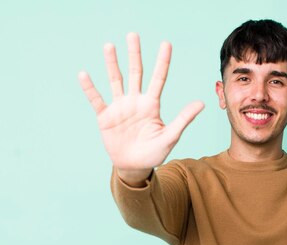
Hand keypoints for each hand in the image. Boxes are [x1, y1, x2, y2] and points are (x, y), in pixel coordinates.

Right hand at [79, 33, 203, 184]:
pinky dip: (90, 88)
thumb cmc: (154, 153)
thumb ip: (183, 118)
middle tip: (133, 35)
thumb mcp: (170, 136)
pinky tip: (84, 74)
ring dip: (112, 64)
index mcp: (152, 105)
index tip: (166, 44)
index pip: (158, 78)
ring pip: (116, 80)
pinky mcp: (105, 117)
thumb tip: (201, 102)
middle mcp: (135, 101)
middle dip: (135, 54)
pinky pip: (97, 99)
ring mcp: (120, 107)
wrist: (134, 167)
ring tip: (109, 46)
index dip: (162, 61)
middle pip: (135, 73)